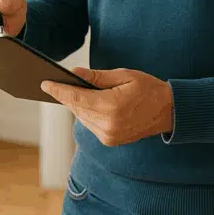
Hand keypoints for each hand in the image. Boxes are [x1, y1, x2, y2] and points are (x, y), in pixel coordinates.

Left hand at [41, 67, 173, 145]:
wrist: (169, 112)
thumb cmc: (148, 88)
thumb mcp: (124, 75)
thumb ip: (97, 77)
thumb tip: (74, 74)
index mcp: (112, 107)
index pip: (76, 98)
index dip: (58, 90)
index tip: (44, 83)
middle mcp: (108, 125)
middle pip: (76, 108)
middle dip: (67, 95)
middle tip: (57, 82)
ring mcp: (108, 136)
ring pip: (81, 117)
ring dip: (78, 105)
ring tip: (75, 91)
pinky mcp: (110, 141)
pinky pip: (90, 124)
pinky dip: (87, 113)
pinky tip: (90, 103)